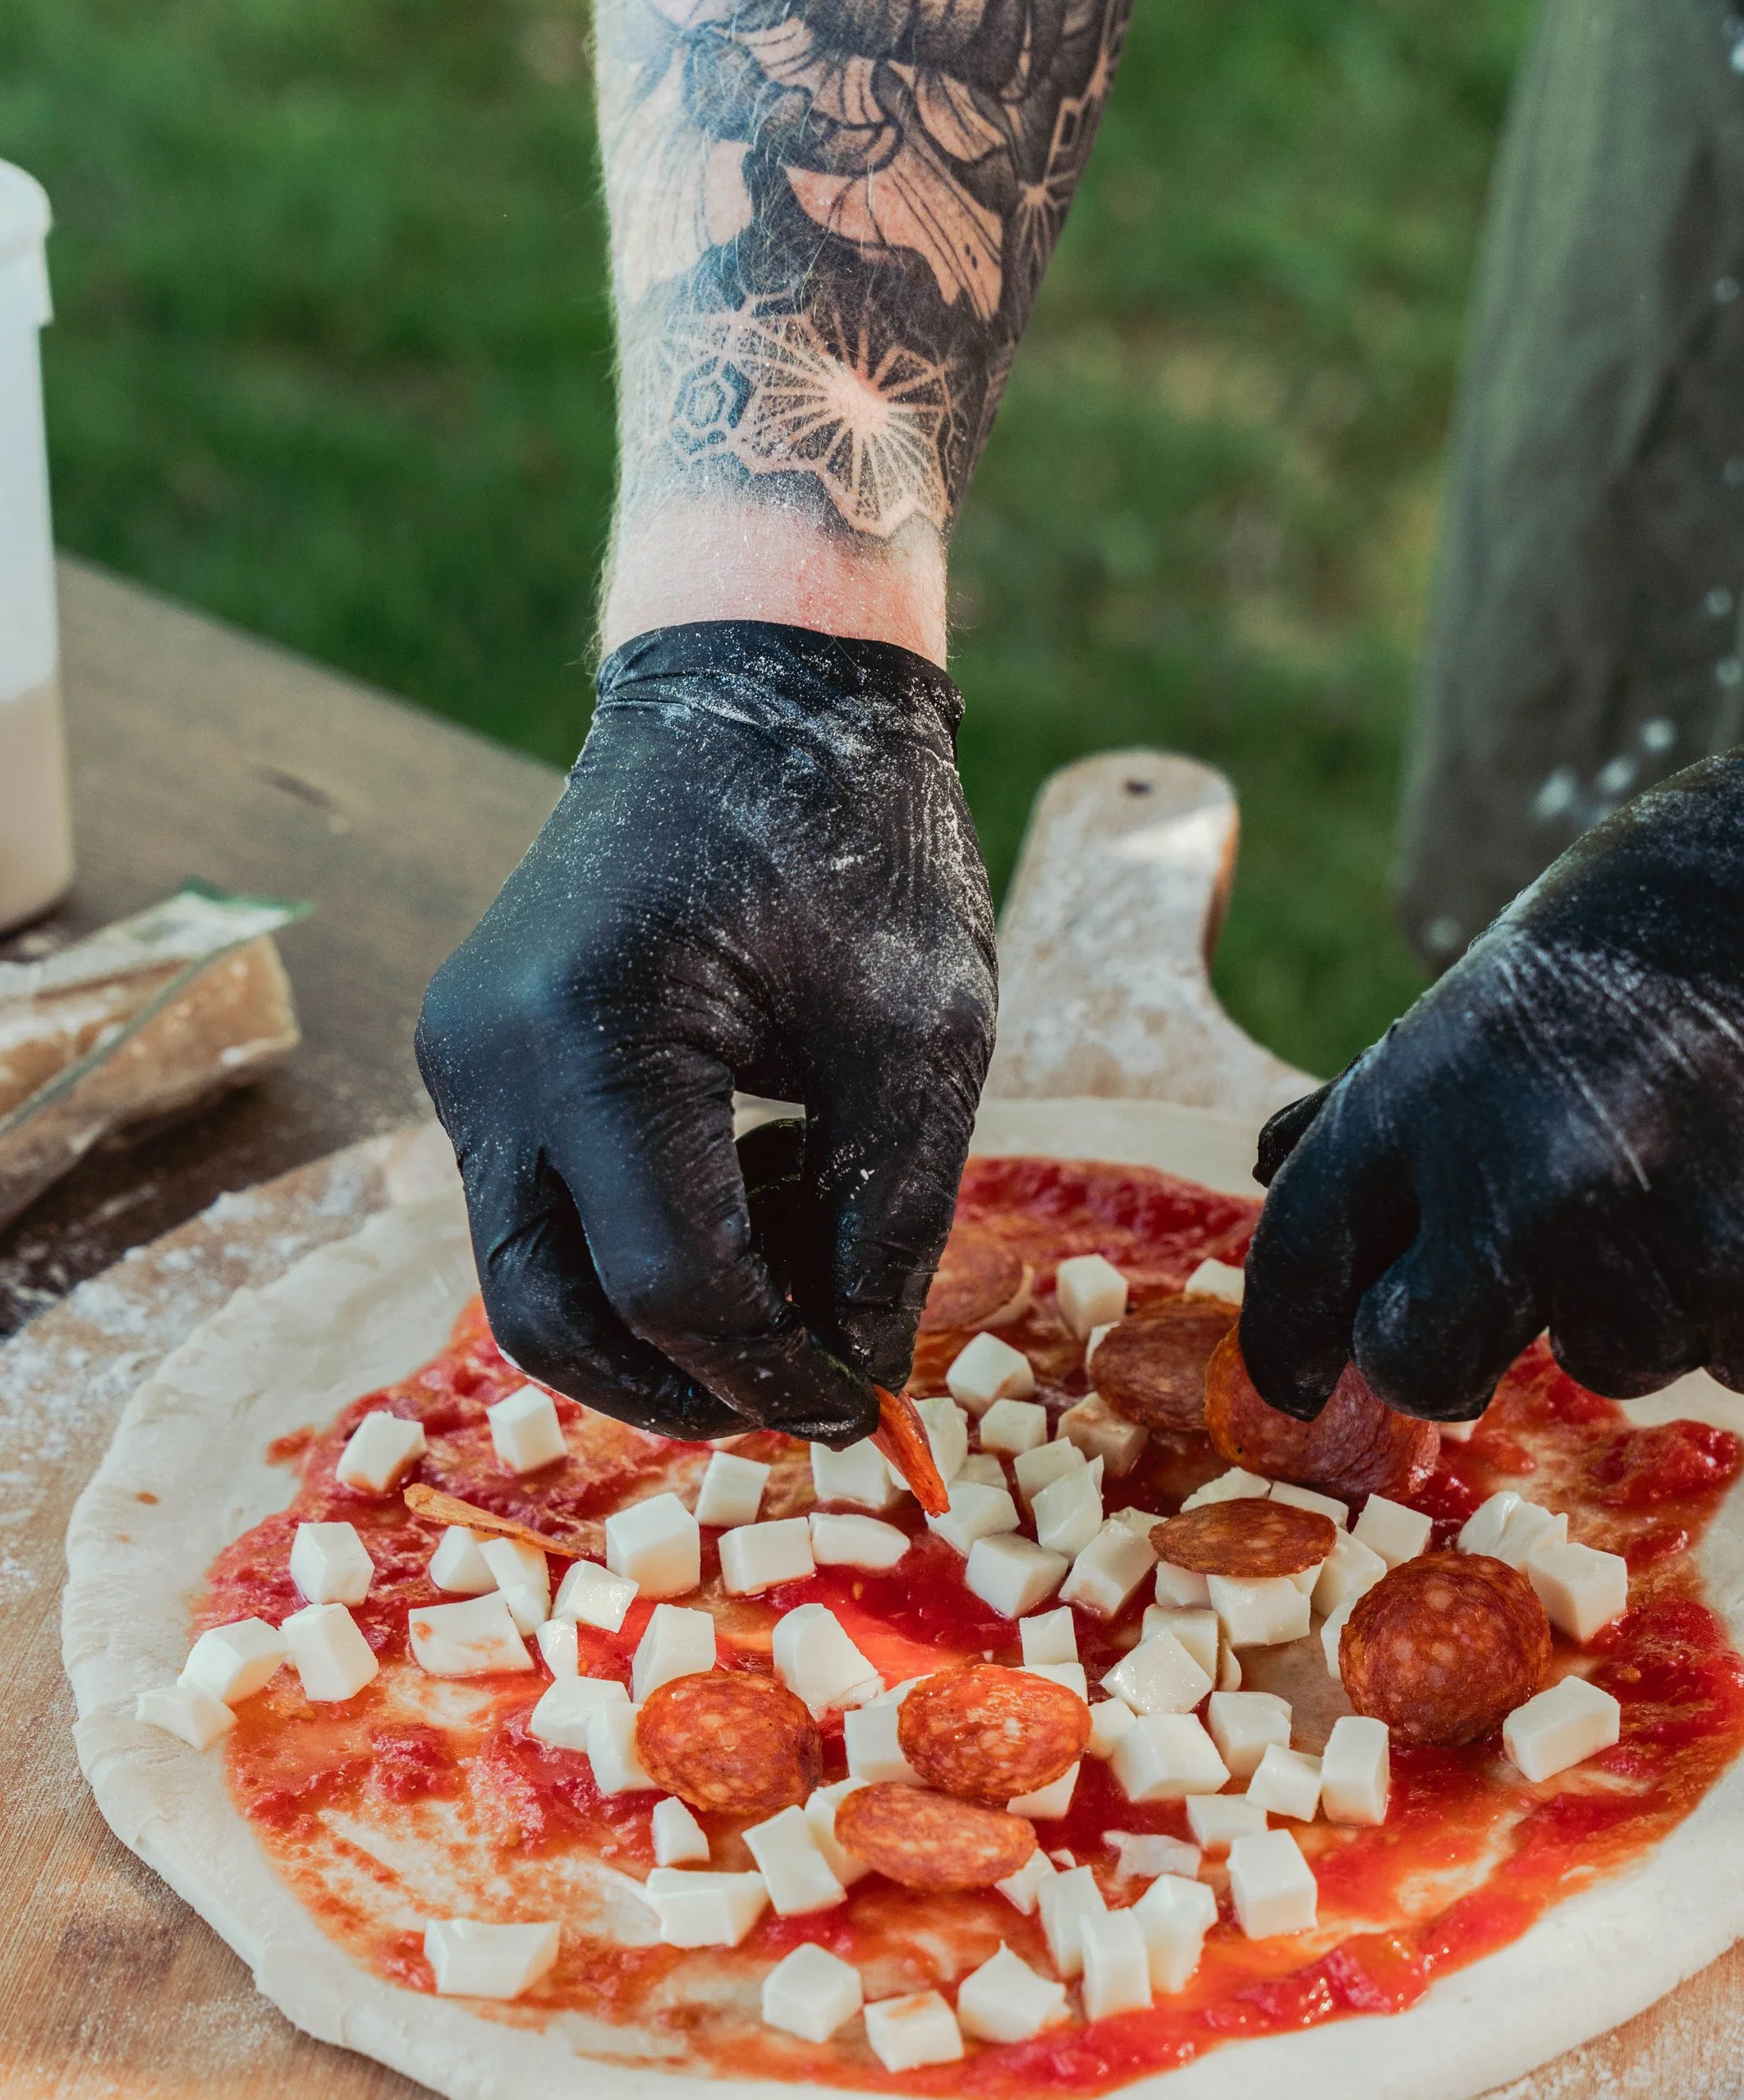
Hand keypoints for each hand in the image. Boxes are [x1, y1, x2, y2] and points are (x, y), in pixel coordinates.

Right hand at [416, 622, 996, 1441]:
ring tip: (804, 1228)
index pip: (673, 1285)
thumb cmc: (858, 840)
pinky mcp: (478, 1067)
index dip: (773, 1374)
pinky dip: (647, 1244)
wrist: (757, 687)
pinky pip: (546, 1214)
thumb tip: (860, 1383)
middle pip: (556, 1319)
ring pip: (539, 1281)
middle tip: (809, 1389)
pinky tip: (756, 1171)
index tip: (864, 1412)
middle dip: (688, 1384)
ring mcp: (465, 1064)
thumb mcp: (923, 1043)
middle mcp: (490, 1058)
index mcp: (596, 1032)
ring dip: (672, 1315)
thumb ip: (891, 1227)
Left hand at [1241, 667, 1743, 1419]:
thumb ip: (1404, 1087)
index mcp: (1447, 1079)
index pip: (1307, 1250)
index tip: (1294, 1370)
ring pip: (1608, 1356)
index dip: (1288, 1328)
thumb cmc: (1731, 894)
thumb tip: (1273, 1162)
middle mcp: (1542, 1180)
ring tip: (1727, 1152)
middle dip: (1442, 1352)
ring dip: (1643, 1290)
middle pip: (1421, 1361)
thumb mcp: (1529, 960)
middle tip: (1500, 1307)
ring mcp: (1683, 1255)